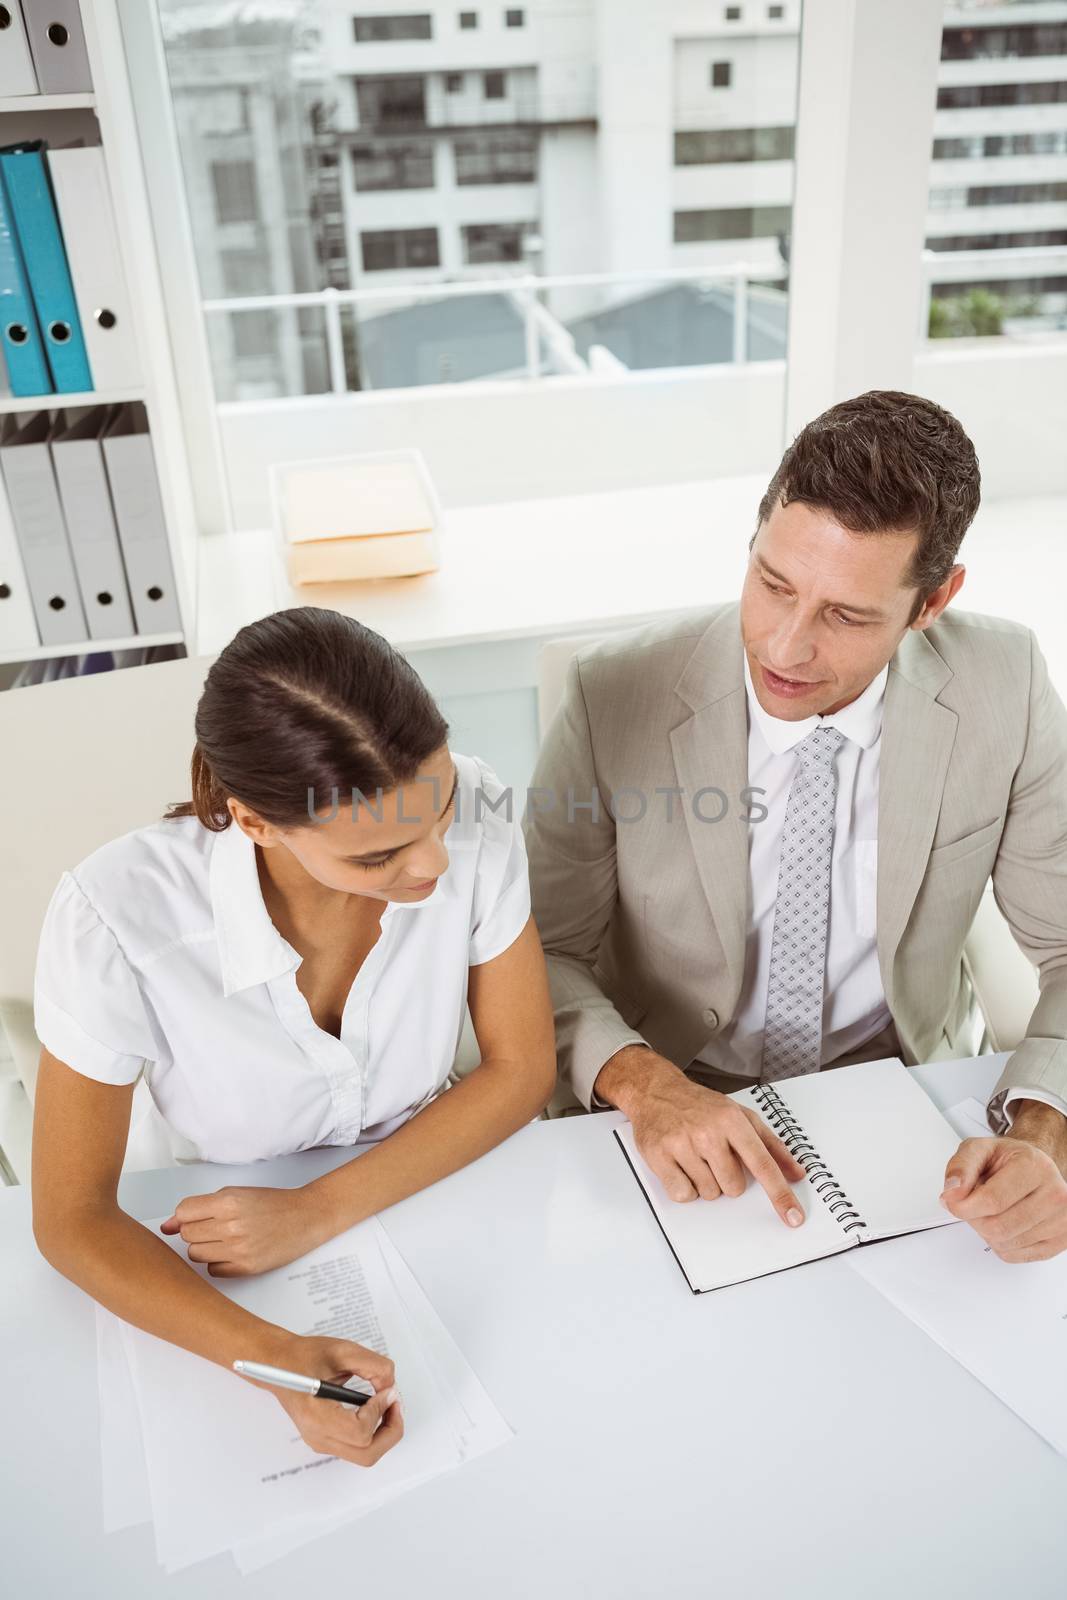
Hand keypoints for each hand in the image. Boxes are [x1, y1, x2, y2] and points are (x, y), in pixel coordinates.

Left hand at [160, 1184, 328, 1275]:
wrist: (306, 1217)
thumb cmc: (272, 1204)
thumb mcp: (237, 1194)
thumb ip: (201, 1207)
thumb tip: (167, 1226)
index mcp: (228, 1202)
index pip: (184, 1212)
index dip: (186, 1215)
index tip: (196, 1216)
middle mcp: (232, 1226)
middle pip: (187, 1235)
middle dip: (197, 1231)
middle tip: (217, 1226)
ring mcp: (239, 1249)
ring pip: (196, 1254)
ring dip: (205, 1247)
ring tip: (226, 1239)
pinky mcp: (246, 1268)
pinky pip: (212, 1270)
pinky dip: (218, 1262)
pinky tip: (233, 1252)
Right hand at [241, 1333, 403, 1466]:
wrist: (279, 1364)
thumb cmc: (304, 1356)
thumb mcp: (342, 1351)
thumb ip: (374, 1366)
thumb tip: (391, 1388)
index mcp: (316, 1416)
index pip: (360, 1432)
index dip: (379, 1411)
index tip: (385, 1390)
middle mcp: (318, 1436)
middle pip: (367, 1454)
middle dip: (390, 1431)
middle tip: (395, 1404)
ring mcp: (321, 1441)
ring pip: (365, 1454)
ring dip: (383, 1432)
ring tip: (386, 1404)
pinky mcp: (326, 1439)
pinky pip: (357, 1446)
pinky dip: (373, 1431)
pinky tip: (373, 1408)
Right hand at [610, 1053, 806, 1224]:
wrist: (656, 1091)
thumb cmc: (701, 1106)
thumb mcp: (741, 1116)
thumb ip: (772, 1146)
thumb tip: (797, 1173)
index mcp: (732, 1121)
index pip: (763, 1164)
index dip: (780, 1193)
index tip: (794, 1217)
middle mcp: (708, 1132)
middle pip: (733, 1187)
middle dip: (727, 1179)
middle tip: (714, 1156)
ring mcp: (682, 1144)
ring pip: (708, 1193)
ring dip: (705, 1183)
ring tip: (695, 1157)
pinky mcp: (659, 1156)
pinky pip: (683, 1194)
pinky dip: (684, 1187)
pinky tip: (680, 1166)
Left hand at [940, 1123, 1066, 1262]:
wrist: (1033, 1168)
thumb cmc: (1008, 1161)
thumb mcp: (979, 1150)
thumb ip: (961, 1166)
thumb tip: (952, 1192)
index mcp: (1034, 1166)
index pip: (992, 1200)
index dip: (963, 1206)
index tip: (952, 1202)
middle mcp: (1055, 1193)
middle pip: (997, 1227)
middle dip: (974, 1219)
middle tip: (974, 1203)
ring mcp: (1061, 1220)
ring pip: (1004, 1244)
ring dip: (985, 1231)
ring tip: (993, 1209)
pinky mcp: (1060, 1240)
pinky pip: (1014, 1256)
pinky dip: (999, 1243)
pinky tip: (1004, 1222)